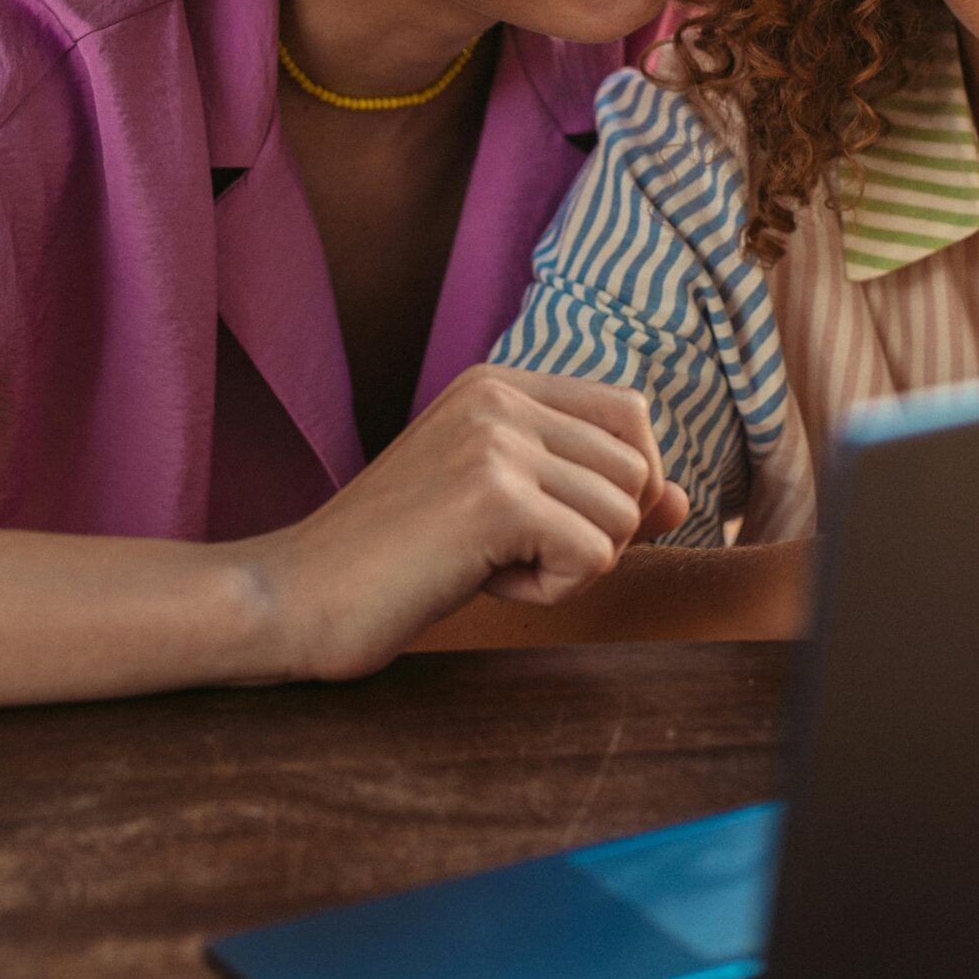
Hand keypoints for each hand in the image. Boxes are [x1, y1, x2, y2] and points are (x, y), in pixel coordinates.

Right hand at [247, 365, 687, 682]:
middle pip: (638, 470)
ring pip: (623, 515)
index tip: (552, 525)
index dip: (621, 484)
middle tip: (507, 553)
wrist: (297, 594)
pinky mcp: (494, 497)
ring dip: (571, 565)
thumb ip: (588, 493)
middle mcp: (499, 397)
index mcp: (496, 384)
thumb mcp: (502, 509)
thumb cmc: (395, 560)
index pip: (630, 414)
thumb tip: (682, 498)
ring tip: (486, 564)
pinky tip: (481, 582)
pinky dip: (551, 591)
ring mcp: (496, 441)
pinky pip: (594, 556)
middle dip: (594, 533)